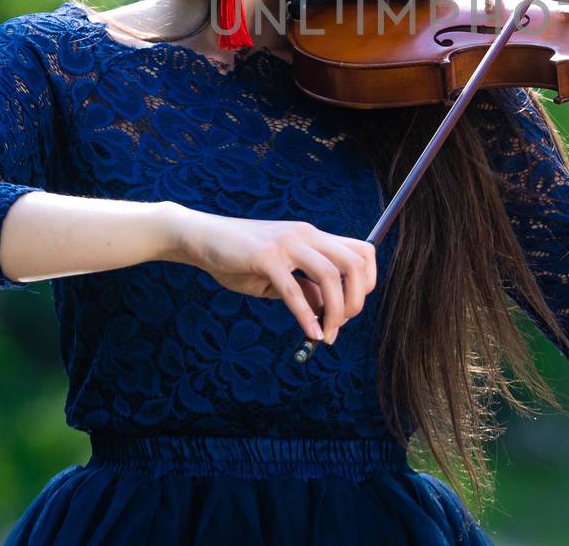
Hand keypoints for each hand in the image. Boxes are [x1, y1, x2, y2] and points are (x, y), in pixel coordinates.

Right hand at [167, 206, 375, 344]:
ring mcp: (286, 243)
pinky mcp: (265, 257)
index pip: (362, 252)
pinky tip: (310, 333)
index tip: (351, 309)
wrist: (202, 237)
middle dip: (356, 300)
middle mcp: (306, 235)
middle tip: (342, 325)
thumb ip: (305, 287)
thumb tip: (329, 311)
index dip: (367, 283)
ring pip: (329, 276)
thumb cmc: (240, 256)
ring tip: (327, 334)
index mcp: (313, 236)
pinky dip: (306, 316)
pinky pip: (293, 290)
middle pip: (355, 264)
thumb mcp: (279, 272)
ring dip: (335, 311)